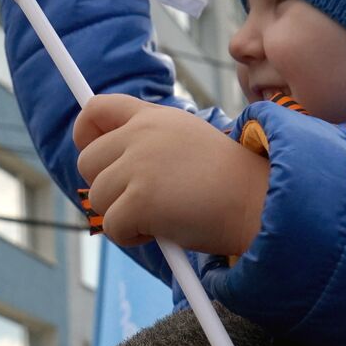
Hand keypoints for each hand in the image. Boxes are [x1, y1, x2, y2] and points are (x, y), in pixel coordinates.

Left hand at [74, 95, 269, 255]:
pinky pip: (112, 227)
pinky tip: (165, 231)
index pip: (97, 108)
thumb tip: (108, 167)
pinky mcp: (140, 199)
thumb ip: (150, 144)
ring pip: (97, 197)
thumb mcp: (188, 143)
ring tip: (161, 216)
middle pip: (87, 161)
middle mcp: (142, 133)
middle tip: (138, 201)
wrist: (260, 202)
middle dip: (106, 187)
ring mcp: (140, 165)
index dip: (84, 131)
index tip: (89, 150)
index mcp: (155, 117)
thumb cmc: (229, 182)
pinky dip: (133, 238)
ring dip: (122, 215)